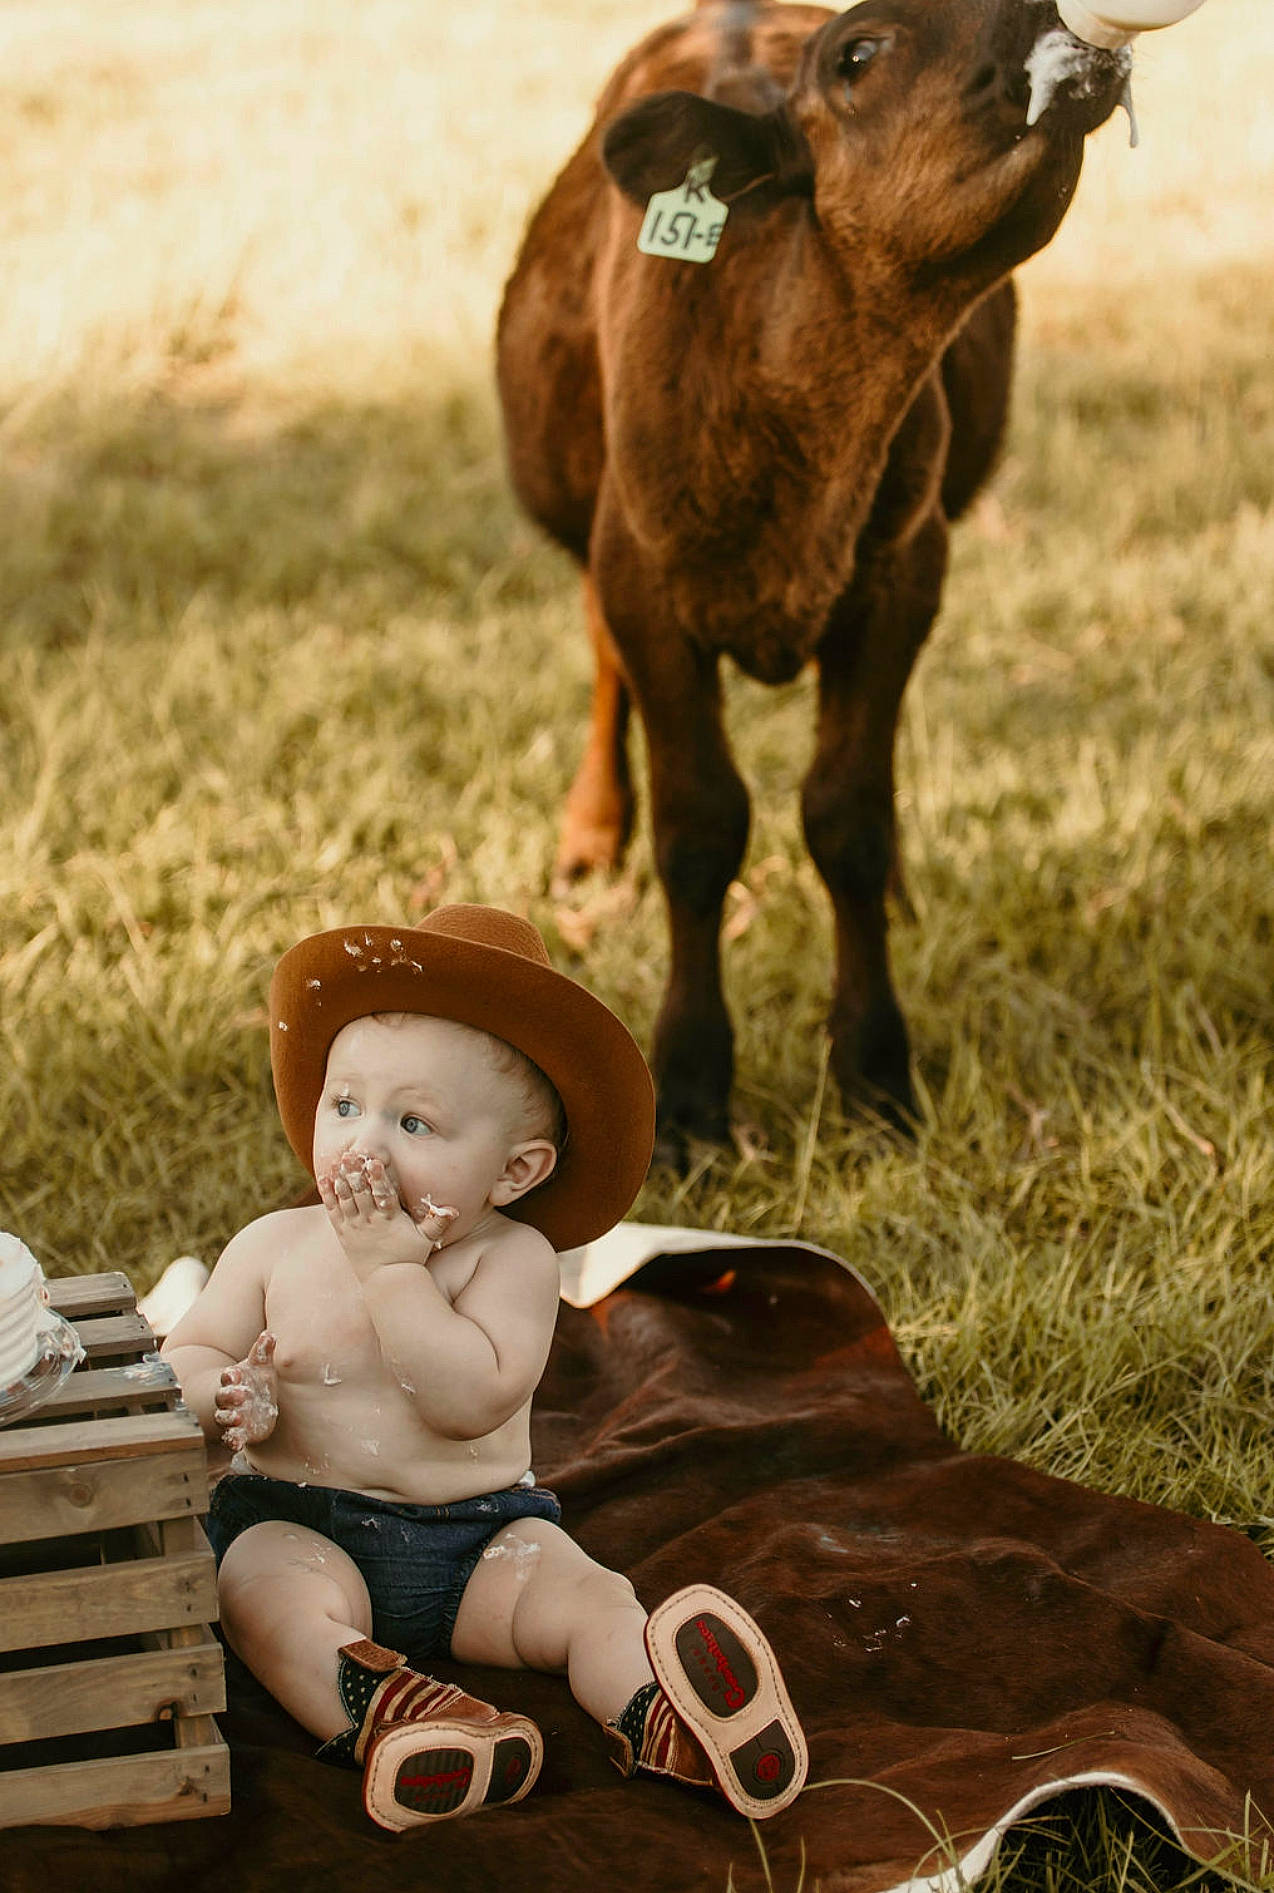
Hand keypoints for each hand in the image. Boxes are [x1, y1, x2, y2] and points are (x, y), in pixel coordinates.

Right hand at [214, 1330, 277, 1450]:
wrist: (257, 1405)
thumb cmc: (257, 1381)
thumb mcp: (262, 1367)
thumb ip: (264, 1351)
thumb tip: (269, 1334)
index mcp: (234, 1380)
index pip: (228, 1376)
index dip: (230, 1375)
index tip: (235, 1372)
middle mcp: (229, 1399)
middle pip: (223, 1397)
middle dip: (230, 1396)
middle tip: (241, 1394)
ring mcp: (232, 1416)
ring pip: (224, 1418)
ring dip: (229, 1418)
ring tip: (237, 1418)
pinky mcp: (239, 1432)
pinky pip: (231, 1437)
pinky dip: (232, 1440)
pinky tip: (236, 1443)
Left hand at [317, 1152, 458, 1269]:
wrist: (387, 1281)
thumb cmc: (409, 1257)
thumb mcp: (426, 1240)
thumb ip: (438, 1222)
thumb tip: (455, 1209)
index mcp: (389, 1220)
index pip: (383, 1195)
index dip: (378, 1178)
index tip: (374, 1161)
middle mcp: (370, 1221)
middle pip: (361, 1193)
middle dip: (356, 1172)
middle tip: (350, 1153)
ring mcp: (354, 1226)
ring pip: (346, 1199)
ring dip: (341, 1178)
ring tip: (338, 1159)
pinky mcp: (343, 1232)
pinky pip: (333, 1210)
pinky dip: (328, 1194)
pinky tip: (325, 1177)